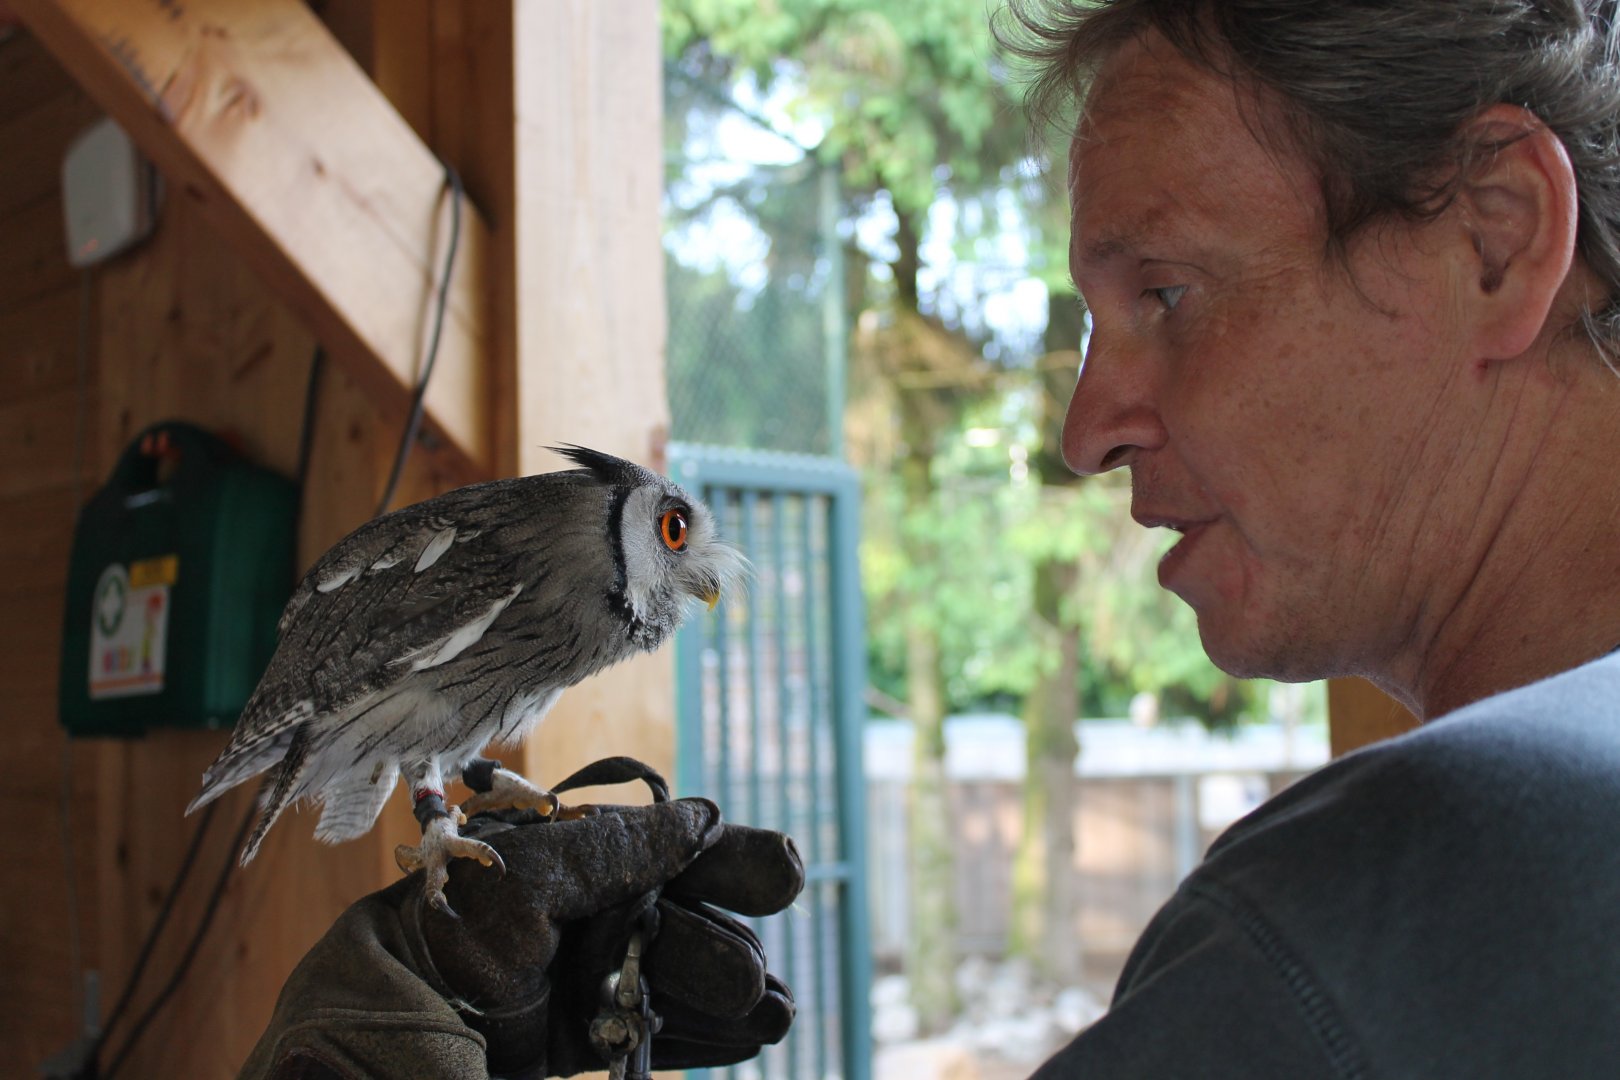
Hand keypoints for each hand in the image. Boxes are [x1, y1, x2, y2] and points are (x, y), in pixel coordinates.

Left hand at [403, 779, 801, 1077]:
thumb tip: (703, 817)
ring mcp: (586, 982)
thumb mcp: (536, 873)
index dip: (731, 860)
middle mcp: (591, 917)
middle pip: (683, 926)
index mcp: (580, 861)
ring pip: (677, 986)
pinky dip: (700, 1041)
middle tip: (755, 983)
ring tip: (776, 1016)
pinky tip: (748, 1040)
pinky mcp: (576, 1041)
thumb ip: (618, 849)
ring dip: (728, 1001)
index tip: (782, 872)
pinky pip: (651, 1037)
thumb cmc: (457, 928)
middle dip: (726, 949)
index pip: (672, 854)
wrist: (391, 1021)